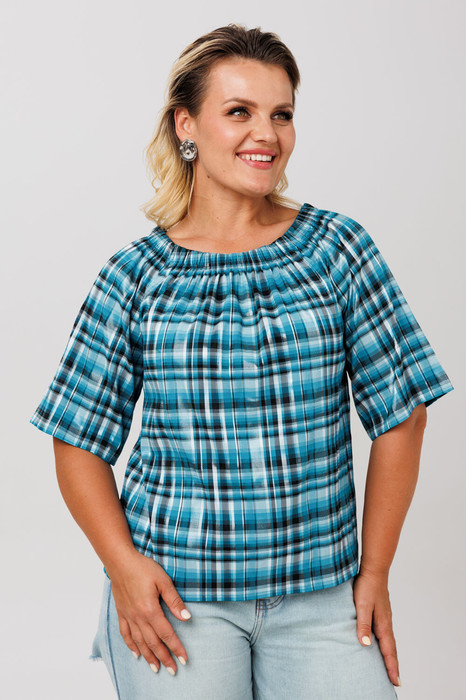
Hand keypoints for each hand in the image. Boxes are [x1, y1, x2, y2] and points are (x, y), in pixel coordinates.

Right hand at [106, 550, 191, 675]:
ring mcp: (128, 616)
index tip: (184, 659)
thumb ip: (175, 600)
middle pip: (153, 642)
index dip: (176, 647)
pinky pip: (125, 634)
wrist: (120, 561)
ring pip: (139, 642)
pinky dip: (131, 646)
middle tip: (172, 670)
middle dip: (164, 657)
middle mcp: (138, 617)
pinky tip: (136, 654)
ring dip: (148, 656)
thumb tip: (187, 617)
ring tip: (156, 668)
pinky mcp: (121, 613)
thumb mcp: (163, 581)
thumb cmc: (143, 568)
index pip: (166, 634)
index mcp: (150, 610)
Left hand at [353, 568, 400, 687]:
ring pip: (388, 640)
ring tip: (389, 664)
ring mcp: (384, 616)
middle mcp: (386, 622)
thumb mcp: (362, 606)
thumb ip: (363, 625)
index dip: (391, 666)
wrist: (374, 569)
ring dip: (389, 654)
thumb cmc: (367, 586)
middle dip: (393, 664)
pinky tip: (380, 641)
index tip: (396, 682)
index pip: (388, 650)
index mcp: (382, 624)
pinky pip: (385, 632)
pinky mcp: (381, 611)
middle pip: (391, 648)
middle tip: (395, 680)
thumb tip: (365, 645)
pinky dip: (385, 642)